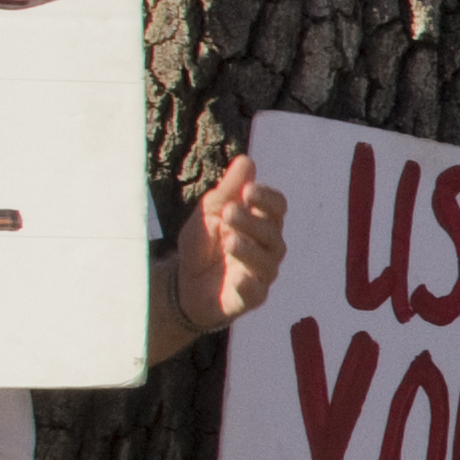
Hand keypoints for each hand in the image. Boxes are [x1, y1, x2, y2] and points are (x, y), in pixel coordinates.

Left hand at [159, 151, 286, 346]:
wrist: (182, 283)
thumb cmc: (203, 243)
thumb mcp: (209, 212)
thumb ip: (228, 188)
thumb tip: (246, 160)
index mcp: (261, 222)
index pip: (277, 207)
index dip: (267, 198)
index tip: (247, 191)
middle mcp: (268, 247)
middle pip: (273, 231)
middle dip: (252, 221)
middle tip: (228, 212)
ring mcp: (261, 274)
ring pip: (268, 261)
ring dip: (249, 249)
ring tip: (228, 241)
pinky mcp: (250, 298)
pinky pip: (257, 292)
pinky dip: (249, 284)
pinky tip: (237, 276)